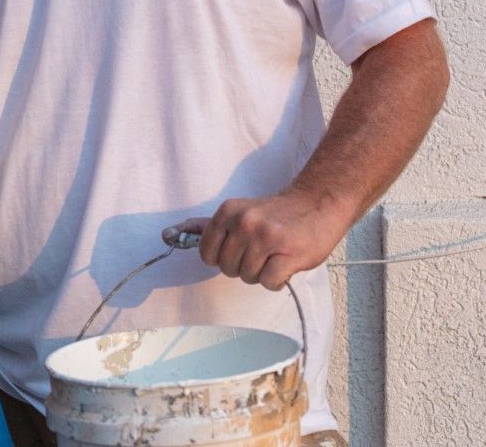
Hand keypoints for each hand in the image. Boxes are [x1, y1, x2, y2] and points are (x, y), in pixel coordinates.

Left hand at [173, 189, 352, 290]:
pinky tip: (286, 264)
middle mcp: (244, 222)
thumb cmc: (275, 214)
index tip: (239, 248)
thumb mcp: (237, 212)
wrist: (318, 204)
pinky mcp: (289, 255)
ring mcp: (267, 238)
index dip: (223, 258)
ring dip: (262, 273)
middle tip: (262, 250)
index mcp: (228, 212)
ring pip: (248, 277)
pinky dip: (277, 280)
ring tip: (275, 255)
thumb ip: (205, 226)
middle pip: (227, 268)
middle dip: (244, 266)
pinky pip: (269, 283)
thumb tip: (167, 235)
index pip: (207, 255)